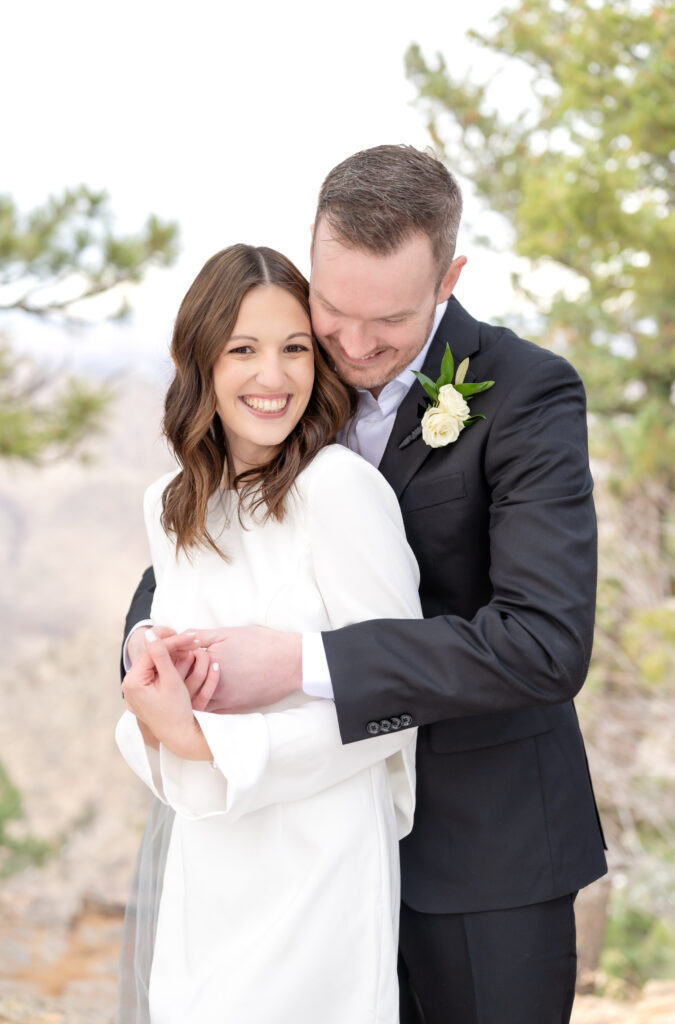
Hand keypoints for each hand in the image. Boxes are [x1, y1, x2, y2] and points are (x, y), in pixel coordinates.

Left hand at [122, 636, 212, 759]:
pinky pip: (157, 673)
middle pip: (153, 656)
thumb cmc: (177, 711)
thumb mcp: (170, 680)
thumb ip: (160, 655)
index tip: (192, 636)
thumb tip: (149, 633)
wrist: (182, 737)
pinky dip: (171, 665)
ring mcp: (137, 690)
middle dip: (174, 646)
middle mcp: (130, 686)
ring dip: (174, 654)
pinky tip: (186, 657)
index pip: (152, 652)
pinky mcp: (145, 694)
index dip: (173, 641)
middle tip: (194, 639)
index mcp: (132, 682)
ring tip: (193, 646)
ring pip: (156, 663)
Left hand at [185, 626, 301, 711]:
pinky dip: (203, 704)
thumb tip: (180, 636)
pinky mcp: (235, 709)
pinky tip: (203, 695)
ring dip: (188, 693)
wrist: (292, 662)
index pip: (179, 663)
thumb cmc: (263, 643)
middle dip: (177, 677)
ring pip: (194, 702)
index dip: (174, 658)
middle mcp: (214, 684)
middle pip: (183, 685)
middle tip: (176, 670)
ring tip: (188, 682)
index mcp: (210, 662)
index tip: (172, 654)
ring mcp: (225, 700)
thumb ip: (201, 635)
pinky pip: (210, 712)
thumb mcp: (229, 632)